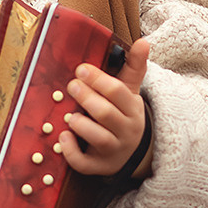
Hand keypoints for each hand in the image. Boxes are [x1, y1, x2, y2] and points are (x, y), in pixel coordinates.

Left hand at [57, 38, 151, 179]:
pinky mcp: (99, 167)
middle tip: (71, 86)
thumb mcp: (131, 92)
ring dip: (81, 125)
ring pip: (99, 139)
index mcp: (132, 109)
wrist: (133, 151)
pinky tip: (63, 137)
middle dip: (86, 98)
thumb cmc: (124, 114)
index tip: (80, 69)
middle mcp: (126, 130)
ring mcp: (113, 150)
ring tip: (69, 116)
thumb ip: (134, 67)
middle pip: (106, 114)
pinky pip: (85, 164)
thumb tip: (144, 41)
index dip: (98, 80)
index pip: (118, 92)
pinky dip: (71, 152)